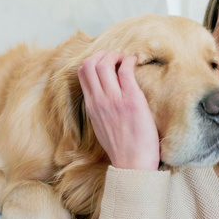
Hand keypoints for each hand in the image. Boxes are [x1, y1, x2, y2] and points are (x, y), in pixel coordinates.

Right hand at [78, 50, 159, 169]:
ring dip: (115, 55)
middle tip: (116, 57)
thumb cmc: (122, 149)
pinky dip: (129, 60)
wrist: (132, 164)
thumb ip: (100, 110)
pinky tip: (135, 62)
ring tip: (126, 59)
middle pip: (90, 63)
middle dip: (103, 53)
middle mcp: (99, 101)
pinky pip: (126, 71)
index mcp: (91, 107)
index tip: (107, 63)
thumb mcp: (101, 128)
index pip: (82, 73)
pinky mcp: (131, 100)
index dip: (93, 61)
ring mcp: (114, 100)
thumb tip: (104, 97)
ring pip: (104, 63)